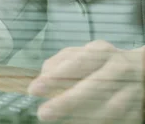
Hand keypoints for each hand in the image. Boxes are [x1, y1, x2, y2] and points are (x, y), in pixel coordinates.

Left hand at [28, 40, 142, 123]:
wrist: (143, 69)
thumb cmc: (103, 62)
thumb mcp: (84, 53)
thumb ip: (61, 61)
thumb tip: (44, 75)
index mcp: (102, 51)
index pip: (77, 63)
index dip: (55, 77)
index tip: (34, 89)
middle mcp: (119, 68)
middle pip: (93, 87)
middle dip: (66, 102)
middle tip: (43, 113)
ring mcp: (133, 89)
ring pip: (110, 107)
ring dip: (83, 117)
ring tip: (62, 123)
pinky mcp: (139, 108)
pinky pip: (119, 119)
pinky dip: (99, 123)